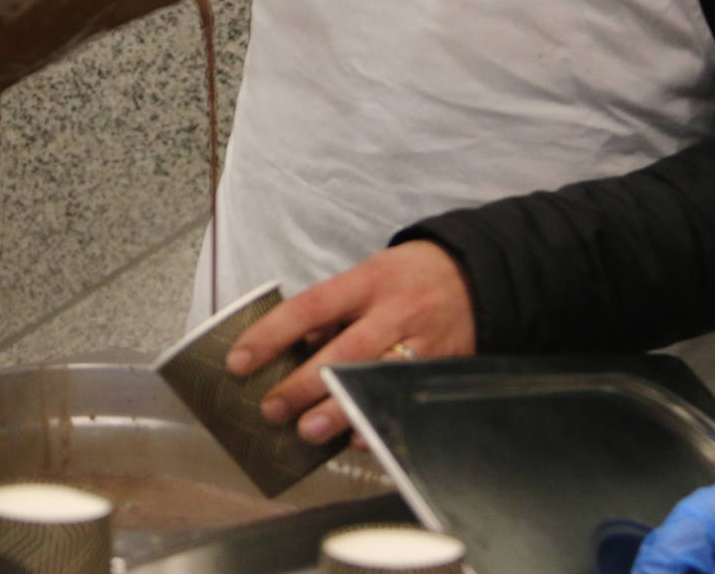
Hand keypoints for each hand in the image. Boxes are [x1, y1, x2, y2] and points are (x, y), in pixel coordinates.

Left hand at [225, 240, 475, 444]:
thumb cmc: (406, 278)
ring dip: (340, 410)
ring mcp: (423, 341)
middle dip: (305, 384)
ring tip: (308, 431)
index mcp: (367, 282)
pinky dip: (382, 421)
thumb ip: (331, 311)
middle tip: (272, 409)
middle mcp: (395, 311)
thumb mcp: (366, 276)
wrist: (475, 275)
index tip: (239, 361)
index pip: (310, 306)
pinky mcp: (442, 366)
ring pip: (378, 380)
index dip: (272, 335)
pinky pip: (408, 399)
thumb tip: (288, 347)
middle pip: (345, 351)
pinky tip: (358, 439)